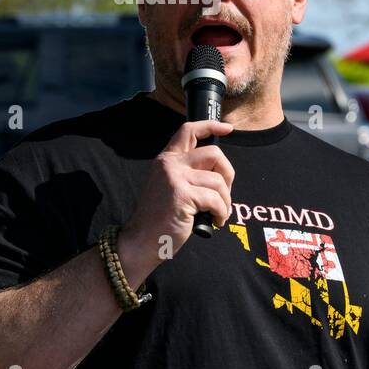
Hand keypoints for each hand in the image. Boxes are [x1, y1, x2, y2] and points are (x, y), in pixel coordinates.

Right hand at [120, 120, 234, 278]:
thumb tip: (218, 170)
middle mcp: (170, 164)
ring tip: (218, 213)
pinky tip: (216, 222)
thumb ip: (187, 173)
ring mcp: (175, 178)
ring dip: (225, 200)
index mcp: (166, 159)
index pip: (189, 130)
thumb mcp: (169, 187)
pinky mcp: (182, 195)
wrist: (141, 241)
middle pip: (213, 154)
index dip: (211, 126)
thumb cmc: (159, 219)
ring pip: (218, 180)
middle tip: (225, 194)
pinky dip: (221, 212)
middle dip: (228, 173)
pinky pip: (216, 199)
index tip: (227, 128)